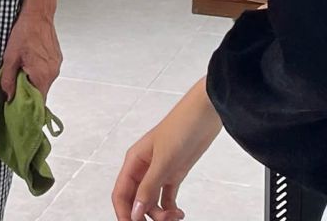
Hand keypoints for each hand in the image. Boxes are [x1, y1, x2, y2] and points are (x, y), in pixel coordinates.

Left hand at [1, 6, 61, 100]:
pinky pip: (48, 72)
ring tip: (22, 71)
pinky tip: (30, 62)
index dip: (28, 106)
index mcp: (42, 74)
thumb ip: (8, 80)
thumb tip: (8, 96)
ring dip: (34, 81)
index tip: (19, 107)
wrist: (38, 14)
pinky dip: (39, 73)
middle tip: (16, 87)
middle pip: (41, 92)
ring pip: (44, 82)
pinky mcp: (57, 59)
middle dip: (29, 93)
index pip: (38, 102)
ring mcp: (56, 65)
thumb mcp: (10, 57)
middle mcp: (53, 72)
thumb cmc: (24, 32)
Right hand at [111, 80, 220, 220]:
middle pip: (136, 200)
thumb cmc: (181, 128)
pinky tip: (178, 213)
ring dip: (161, 214)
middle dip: (144, 216)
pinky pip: (166, 197)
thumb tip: (135, 212)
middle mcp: (144, 168)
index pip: (121, 193)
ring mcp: (159, 171)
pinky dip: (170, 209)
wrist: (205, 115)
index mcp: (134, 161)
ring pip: (152, 201)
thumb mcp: (163, 160)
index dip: (124, 213)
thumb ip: (148, 188)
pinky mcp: (174, 173)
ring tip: (175, 217)